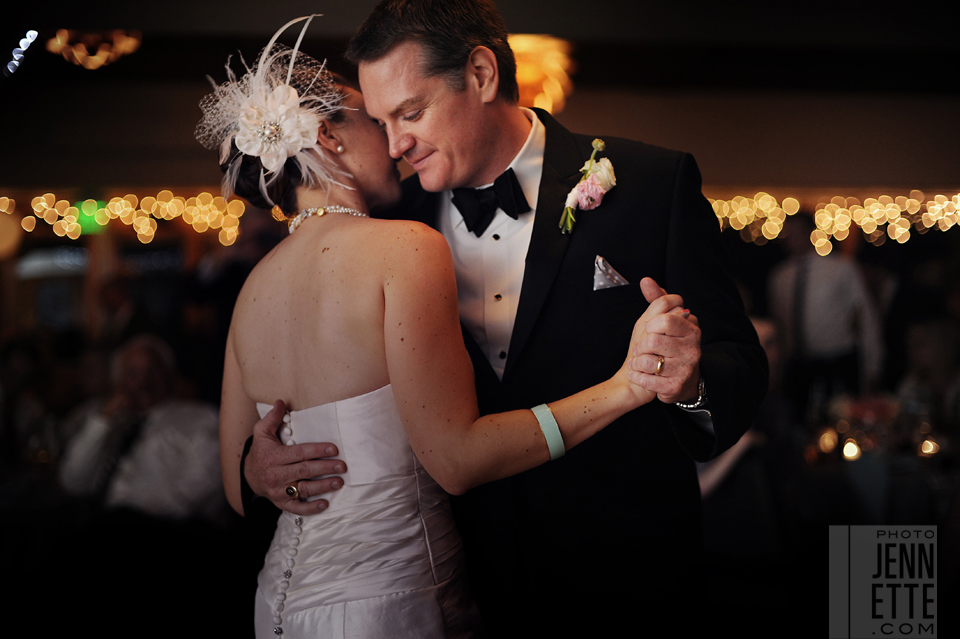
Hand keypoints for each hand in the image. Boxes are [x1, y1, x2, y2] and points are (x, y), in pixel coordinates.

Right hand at [245, 400, 346, 515]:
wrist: (250, 476)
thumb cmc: (261, 451)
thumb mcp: (262, 433)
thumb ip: (272, 418)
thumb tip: (281, 401)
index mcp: (274, 456)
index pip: (299, 453)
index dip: (317, 450)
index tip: (333, 448)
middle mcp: (276, 475)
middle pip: (304, 471)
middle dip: (325, 468)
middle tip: (342, 466)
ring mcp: (279, 491)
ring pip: (303, 489)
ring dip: (323, 487)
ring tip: (339, 482)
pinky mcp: (282, 503)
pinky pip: (297, 508)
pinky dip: (311, 508)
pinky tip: (325, 503)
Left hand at [617, 279, 684, 405]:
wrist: (670, 383)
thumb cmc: (663, 347)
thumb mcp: (661, 322)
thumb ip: (657, 300)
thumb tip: (645, 280)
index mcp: (691, 330)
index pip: (665, 319)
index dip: (651, 326)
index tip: (651, 331)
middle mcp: (692, 349)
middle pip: (652, 340)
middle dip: (640, 345)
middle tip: (642, 349)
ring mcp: (685, 369)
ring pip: (647, 360)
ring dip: (636, 362)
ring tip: (640, 363)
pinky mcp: (675, 387)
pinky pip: (646, 380)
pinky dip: (636, 376)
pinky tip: (639, 375)